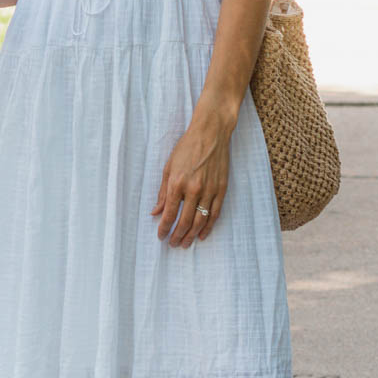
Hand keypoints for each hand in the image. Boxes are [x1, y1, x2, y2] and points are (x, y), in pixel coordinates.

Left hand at [150, 117, 230, 246]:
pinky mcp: (221, 189)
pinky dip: (208, 227)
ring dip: (191, 235)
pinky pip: (215, 213)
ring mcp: (209, 190)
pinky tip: (202, 235)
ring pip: (200, 221)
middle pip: (184, 221)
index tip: (160, 236)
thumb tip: (155, 212)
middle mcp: (193, 189)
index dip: (164, 228)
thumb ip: (163, 192)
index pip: (169, 213)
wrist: (211, 133)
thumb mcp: (169, 167)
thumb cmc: (187, 147)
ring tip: (185, 243)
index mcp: (177, 183)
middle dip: (177, 236)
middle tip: (172, 244)